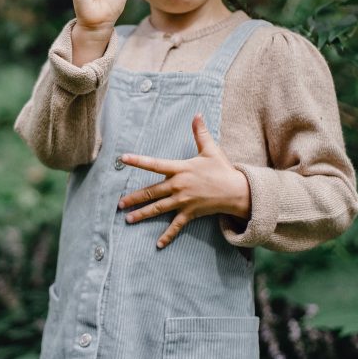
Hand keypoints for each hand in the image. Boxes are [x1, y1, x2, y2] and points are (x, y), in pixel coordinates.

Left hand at [117, 114, 250, 248]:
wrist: (238, 190)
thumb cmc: (223, 169)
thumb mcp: (210, 149)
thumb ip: (200, 132)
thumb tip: (196, 114)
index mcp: (180, 169)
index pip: (155, 164)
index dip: (138, 161)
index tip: (122, 159)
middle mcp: (179, 186)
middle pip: (152, 192)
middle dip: (134, 198)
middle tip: (119, 203)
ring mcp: (184, 201)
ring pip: (158, 208)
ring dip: (142, 214)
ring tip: (127, 219)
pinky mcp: (190, 213)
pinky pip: (176, 226)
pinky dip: (168, 236)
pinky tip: (157, 244)